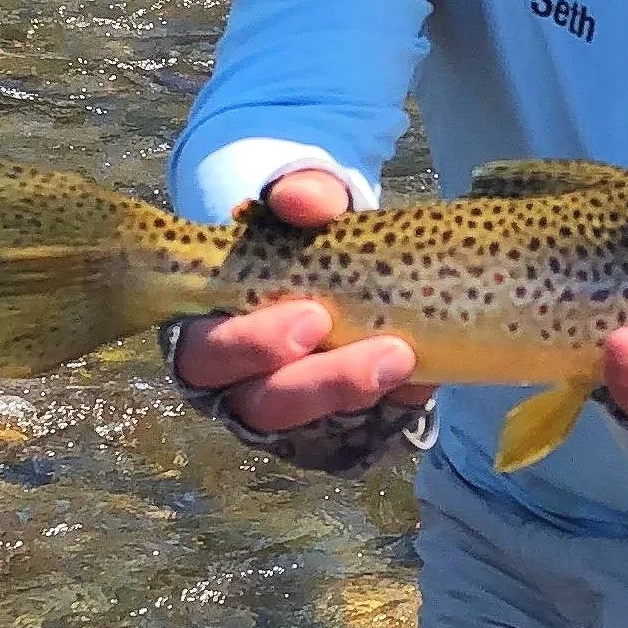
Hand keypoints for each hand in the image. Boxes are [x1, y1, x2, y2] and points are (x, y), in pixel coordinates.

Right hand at [172, 169, 430, 431]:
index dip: (251, 345)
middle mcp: (240, 384)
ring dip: (352, 391)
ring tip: (402, 357)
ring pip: (309, 426)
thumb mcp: (310, 205)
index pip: (202, 355)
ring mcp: (292, 411)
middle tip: (371, 348)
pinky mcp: (339, 428)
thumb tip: (299, 201)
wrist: (366, 264)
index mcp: (206, 330)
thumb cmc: (313, 236)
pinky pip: (363, 433)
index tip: (313, 317)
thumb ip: (303, 194)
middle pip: (259, 404)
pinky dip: (395, 405)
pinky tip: (425, 375)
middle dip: (313, 381)